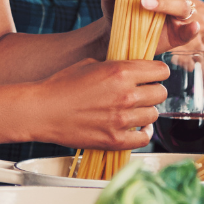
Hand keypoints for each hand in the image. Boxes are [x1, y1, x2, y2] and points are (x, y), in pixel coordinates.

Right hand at [31, 56, 169, 148]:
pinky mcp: (115, 139)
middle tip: (143, 94)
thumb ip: (116, 67)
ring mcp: (122, 119)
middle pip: (161, 93)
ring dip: (146, 112)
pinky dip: (143, 133)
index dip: (158, 73)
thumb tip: (133, 72)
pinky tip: (136, 127)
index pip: (161, 71)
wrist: (42, 110)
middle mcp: (126, 95)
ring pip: (154, 115)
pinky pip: (144, 138)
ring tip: (135, 111)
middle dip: (153, 92)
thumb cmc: (61, 85)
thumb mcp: (90, 64)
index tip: (152, 76)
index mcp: (121, 72)